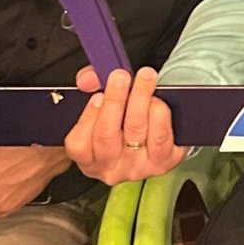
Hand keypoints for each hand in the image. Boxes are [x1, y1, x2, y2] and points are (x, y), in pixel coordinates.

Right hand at [65, 67, 187, 183]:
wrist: (154, 135)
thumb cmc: (121, 120)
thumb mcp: (100, 104)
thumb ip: (90, 84)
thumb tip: (89, 78)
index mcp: (89, 158)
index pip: (80, 144)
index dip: (88, 117)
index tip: (98, 95)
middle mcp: (111, 168)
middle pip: (107, 135)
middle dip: (114, 100)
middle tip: (121, 76)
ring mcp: (137, 168)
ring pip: (135, 132)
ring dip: (139, 100)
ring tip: (144, 79)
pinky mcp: (163, 163)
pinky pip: (161, 138)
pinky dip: (159, 116)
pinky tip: (157, 102)